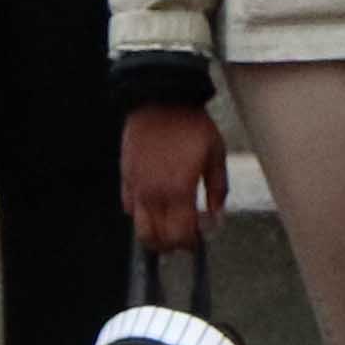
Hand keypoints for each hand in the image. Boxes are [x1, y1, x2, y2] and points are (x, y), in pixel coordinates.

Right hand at [119, 100, 227, 255]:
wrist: (160, 98)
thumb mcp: (216, 154)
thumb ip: (219, 189)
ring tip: (168, 228)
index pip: (180, 235)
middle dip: (172, 246)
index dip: (190, 245)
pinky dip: (140, 214)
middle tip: (184, 239)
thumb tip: (217, 217)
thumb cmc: (191, 124)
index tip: (198, 241)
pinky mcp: (125, 177)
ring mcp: (136, 187)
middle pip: (156, 239)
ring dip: (154, 235)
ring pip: (139, 228)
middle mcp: (154, 194)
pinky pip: (128, 207)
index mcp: (179, 190)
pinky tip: (154, 206)